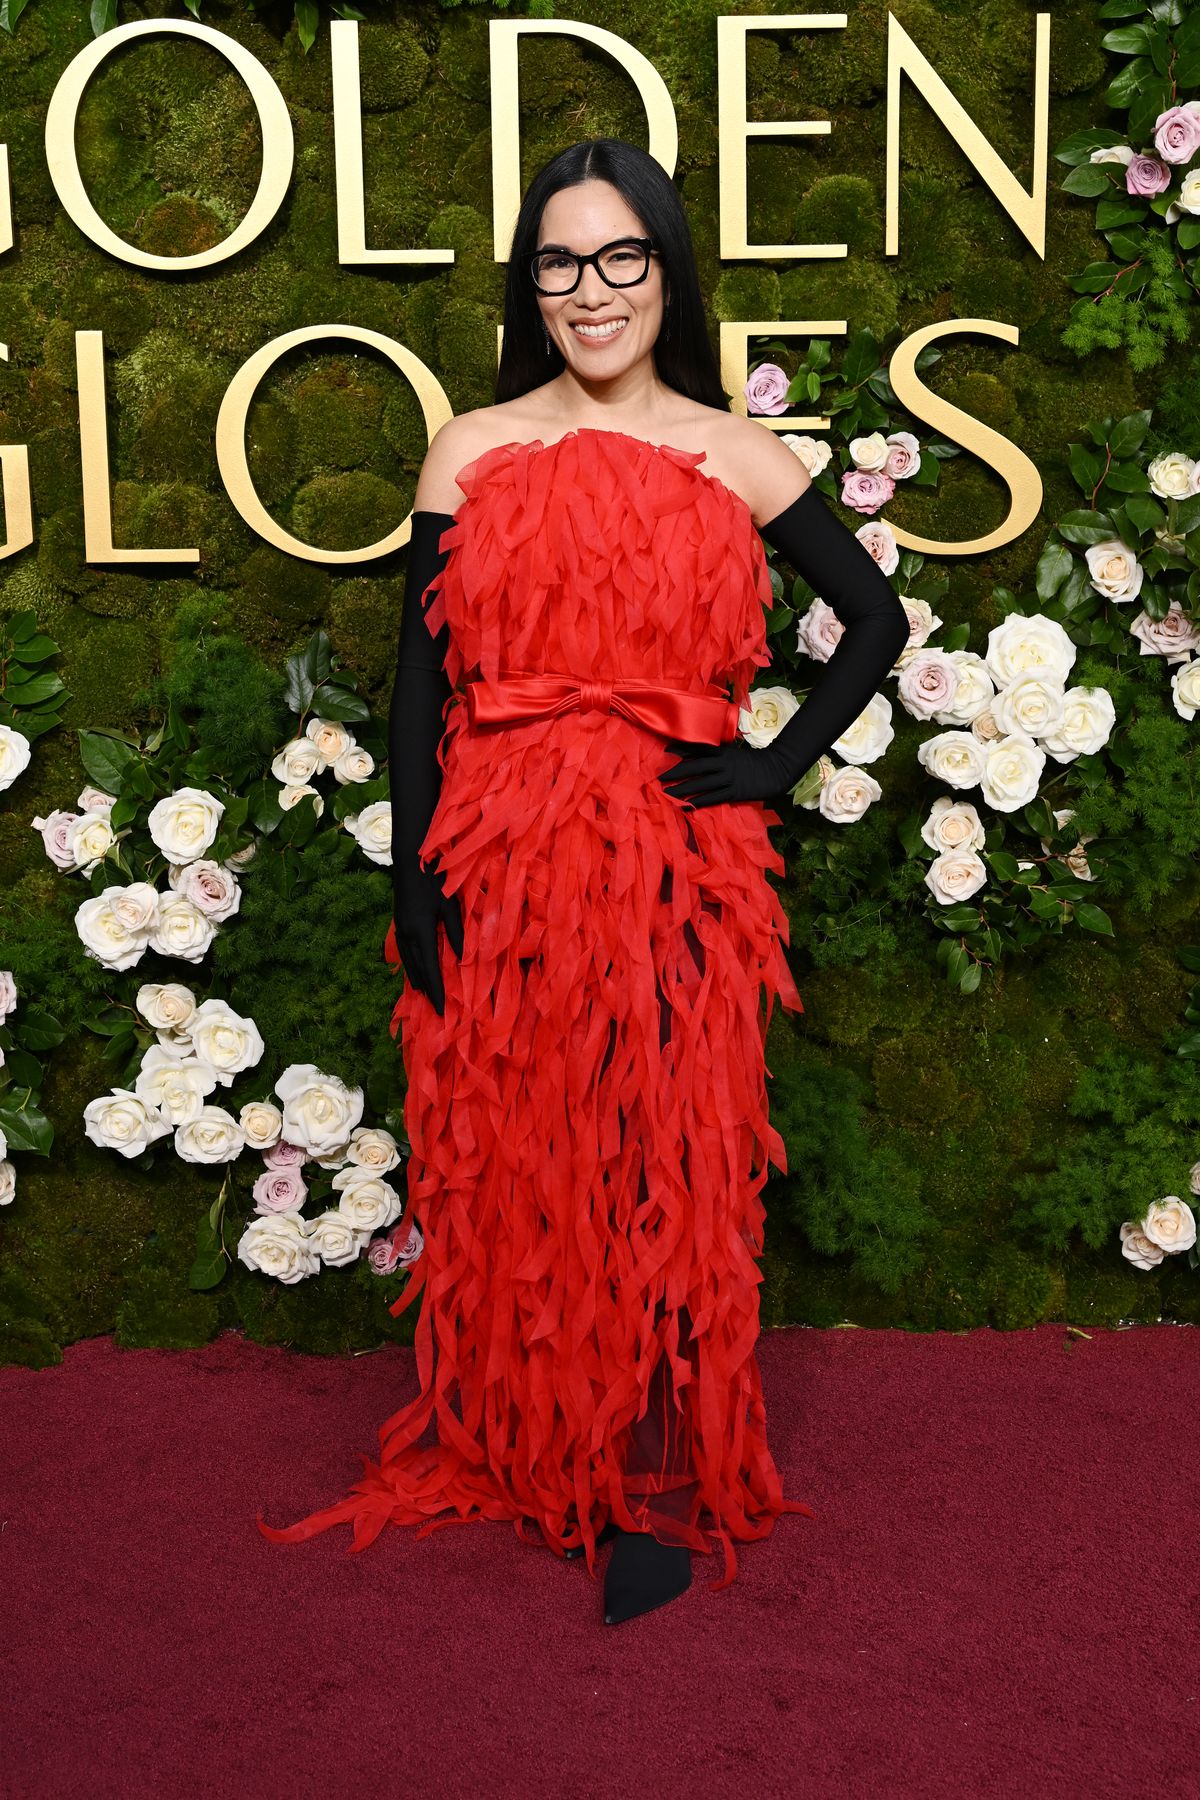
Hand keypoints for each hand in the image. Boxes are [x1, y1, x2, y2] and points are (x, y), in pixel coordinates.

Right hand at [391, 862, 463, 1016]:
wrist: (409, 860)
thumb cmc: (434, 880)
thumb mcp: (450, 906)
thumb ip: (456, 932)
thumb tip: (462, 958)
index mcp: (421, 932)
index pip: (430, 969)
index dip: (436, 990)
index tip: (440, 1009)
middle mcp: (407, 935)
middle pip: (417, 969)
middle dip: (426, 989)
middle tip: (434, 1009)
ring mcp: (400, 928)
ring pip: (407, 961)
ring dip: (416, 979)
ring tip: (422, 994)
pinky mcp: (399, 923)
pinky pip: (403, 951)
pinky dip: (409, 964)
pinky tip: (412, 968)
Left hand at [657, 736, 790, 807]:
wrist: (775, 771)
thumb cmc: (752, 762)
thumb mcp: (734, 753)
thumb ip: (718, 753)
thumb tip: (696, 754)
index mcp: (724, 751)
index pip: (699, 747)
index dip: (681, 748)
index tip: (665, 750)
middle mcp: (724, 764)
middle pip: (695, 766)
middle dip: (676, 772)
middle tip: (660, 777)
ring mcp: (729, 778)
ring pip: (701, 784)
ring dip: (683, 789)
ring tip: (668, 793)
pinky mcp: (734, 792)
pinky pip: (713, 798)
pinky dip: (699, 802)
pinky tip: (687, 806)